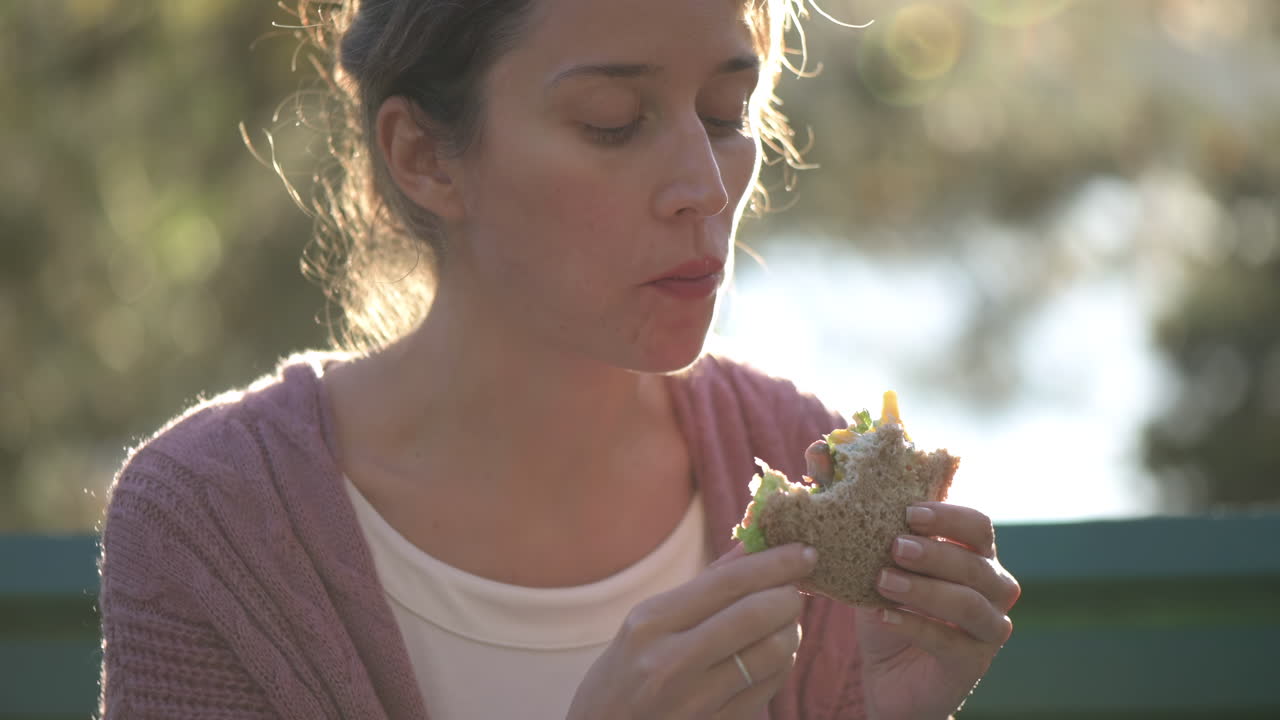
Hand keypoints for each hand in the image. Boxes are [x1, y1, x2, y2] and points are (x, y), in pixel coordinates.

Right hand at [566, 542, 817, 719]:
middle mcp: (672, 661)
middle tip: (794, 590)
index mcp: (651, 622)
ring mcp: (695, 700)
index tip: (805, 551)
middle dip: (789, 596)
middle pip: (757, 614)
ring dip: (790, 631)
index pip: (728, 582)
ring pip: (773, 652)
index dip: (775, 563)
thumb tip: (754, 545)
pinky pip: (770, 686)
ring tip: (781, 624)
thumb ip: (705, 586)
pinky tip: (769, 655)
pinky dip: (781, 663)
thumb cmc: (624, 673)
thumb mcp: (647, 623)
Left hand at [805, 443, 1020, 719]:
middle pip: (979, 560)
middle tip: (893, 546)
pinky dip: (918, 627)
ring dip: (926, 588)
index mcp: (970, 554)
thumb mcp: (863, 560)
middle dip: (936, 550)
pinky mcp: (974, 663)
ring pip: (971, 601)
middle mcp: (991, 585)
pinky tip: (883, 617)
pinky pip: (953, 642)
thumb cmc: (885, 608)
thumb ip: (845, 506)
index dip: (948, 513)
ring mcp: (988, 626)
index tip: (907, 511)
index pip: (978, 522)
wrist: (888, 680)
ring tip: (883, 581)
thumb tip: (817, 451)